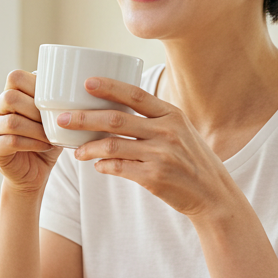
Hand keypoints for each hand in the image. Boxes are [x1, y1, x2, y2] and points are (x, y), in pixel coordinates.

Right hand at [0, 70, 62, 193]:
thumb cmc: (44, 144)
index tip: (53, 100)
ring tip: (51, 136)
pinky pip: (12, 141)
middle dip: (36, 110)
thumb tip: (75, 88)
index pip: (15, 77)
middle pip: (10, 97)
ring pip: (12, 121)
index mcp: (7, 96)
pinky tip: (46, 146)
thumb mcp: (53, 121)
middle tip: (53, 122)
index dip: (35, 85)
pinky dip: (33, 143)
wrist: (32, 175)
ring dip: (37, 129)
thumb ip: (56, 104)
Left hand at [59, 77, 230, 218]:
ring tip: (76, 151)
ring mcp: (161, 155)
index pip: (136, 94)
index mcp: (172, 114)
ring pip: (112, 145)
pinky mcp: (154, 177)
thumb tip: (116, 110)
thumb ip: (154, 119)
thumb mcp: (181, 131)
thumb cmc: (192, 160)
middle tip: (63, 118)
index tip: (86, 82)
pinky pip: (118, 168)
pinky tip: (97, 165)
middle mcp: (167, 132)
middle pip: (116, 119)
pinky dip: (103, 166)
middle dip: (84, 117)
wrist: (213, 194)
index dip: (109, 87)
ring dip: (88, 147)